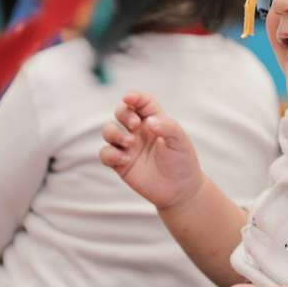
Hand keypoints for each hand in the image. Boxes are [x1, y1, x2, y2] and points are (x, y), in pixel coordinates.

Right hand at [100, 90, 202, 209]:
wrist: (180, 189)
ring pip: (109, 131)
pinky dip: (111, 154)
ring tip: (130, 143)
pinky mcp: (120, 163)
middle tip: (134, 125)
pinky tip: (125, 159)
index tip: (129, 97)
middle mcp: (139, 131)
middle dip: (124, 114)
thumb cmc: (182, 162)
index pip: (142, 103)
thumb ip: (168, 127)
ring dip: (115, 133)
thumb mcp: (180, 142)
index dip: (134, 97)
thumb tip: (149, 121)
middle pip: (121, 112)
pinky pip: (105, 154)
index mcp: (155, 121)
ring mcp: (128, 147)